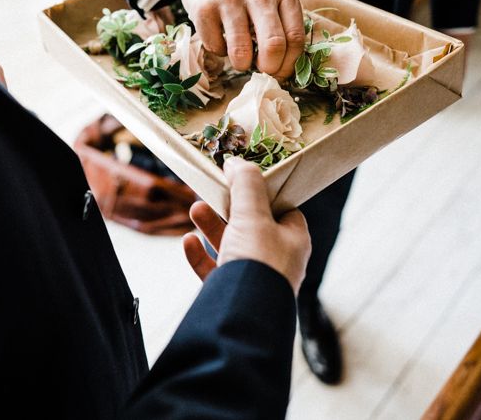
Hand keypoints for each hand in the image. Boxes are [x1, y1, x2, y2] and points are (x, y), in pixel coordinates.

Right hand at [167, 0, 305, 78]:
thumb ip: (282, 25)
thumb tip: (283, 69)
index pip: (295, 38)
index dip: (289, 64)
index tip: (280, 72)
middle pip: (274, 46)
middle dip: (269, 68)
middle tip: (262, 70)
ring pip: (242, 52)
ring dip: (241, 64)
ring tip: (240, 58)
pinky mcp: (204, 8)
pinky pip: (216, 47)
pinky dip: (219, 51)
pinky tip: (220, 37)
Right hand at [183, 157, 310, 293]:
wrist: (243, 318)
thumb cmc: (258, 263)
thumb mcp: (253, 215)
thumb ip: (246, 185)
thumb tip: (237, 162)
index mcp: (293, 240)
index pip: (284, 210)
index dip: (265, 195)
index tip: (243, 182)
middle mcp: (278, 260)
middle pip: (253, 226)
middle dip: (230, 209)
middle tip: (212, 193)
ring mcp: (256, 279)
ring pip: (232, 247)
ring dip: (212, 227)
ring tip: (194, 210)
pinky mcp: (233, 295)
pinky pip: (215, 271)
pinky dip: (201, 256)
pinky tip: (187, 243)